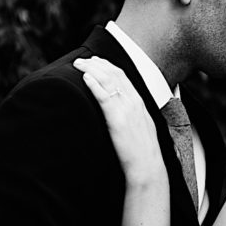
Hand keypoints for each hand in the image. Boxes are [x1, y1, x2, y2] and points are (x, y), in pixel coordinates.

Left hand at [73, 57, 163, 184]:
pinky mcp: (117, 119)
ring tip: (78, 65)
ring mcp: (126, 109)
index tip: (95, 61)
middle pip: (114, 73)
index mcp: (139, 102)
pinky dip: (94, 84)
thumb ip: (131, 115)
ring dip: (91, 69)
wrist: (147, 166)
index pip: (123, 76)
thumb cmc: (142, 151)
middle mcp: (134, 101)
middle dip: (96, 63)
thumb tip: (120, 113)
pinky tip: (85, 78)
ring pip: (108, 80)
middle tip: (81, 60)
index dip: (107, 65)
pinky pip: (104, 96)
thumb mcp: (140, 127)